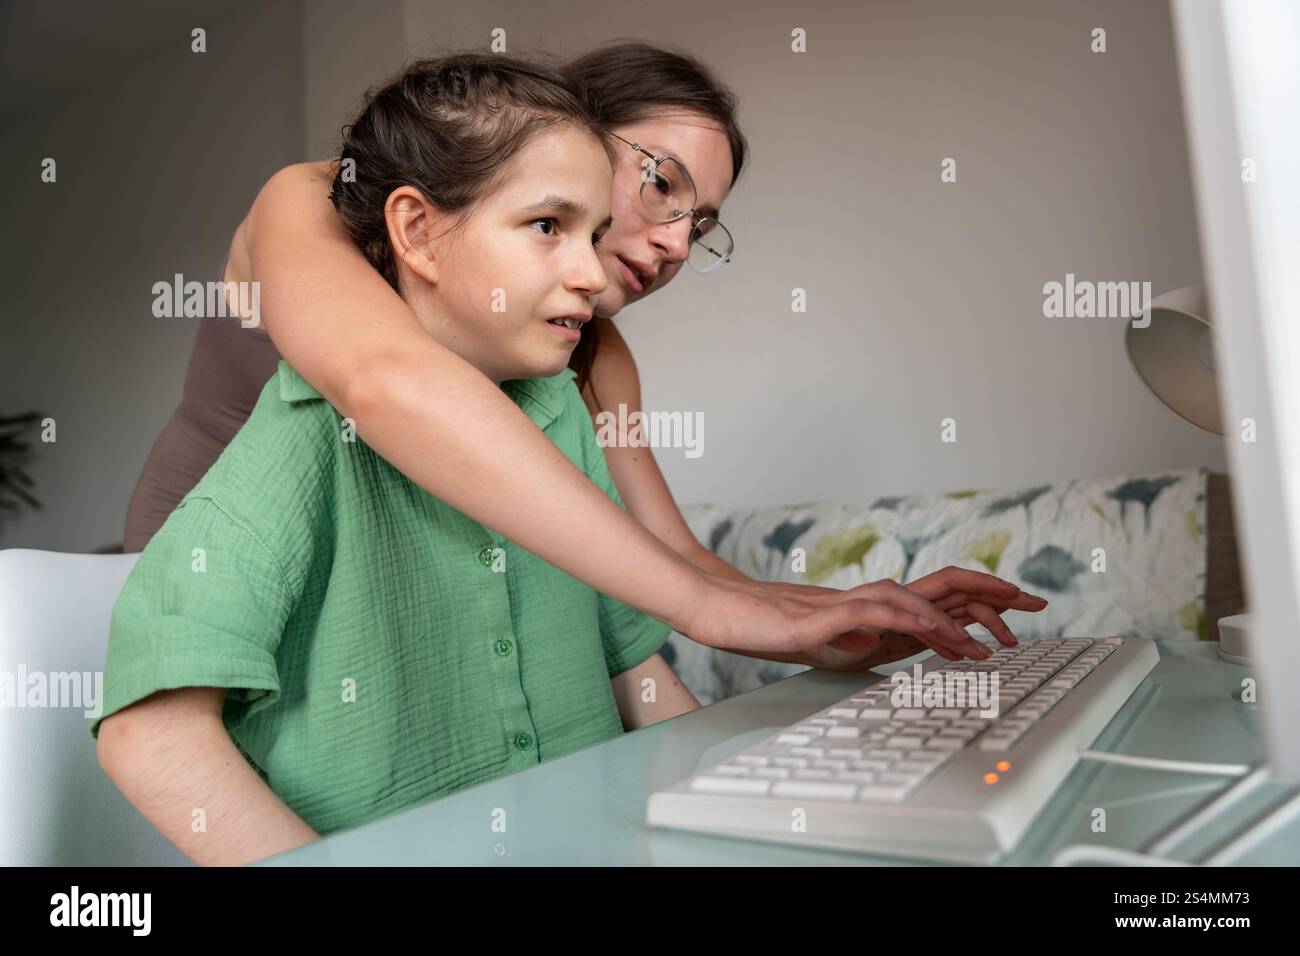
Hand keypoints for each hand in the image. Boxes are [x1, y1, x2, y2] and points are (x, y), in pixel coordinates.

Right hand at [715, 568, 1048, 671]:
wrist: (718, 611)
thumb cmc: (767, 627)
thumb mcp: (828, 644)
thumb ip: (861, 641)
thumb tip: (887, 646)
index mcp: (873, 608)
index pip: (939, 595)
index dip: (983, 597)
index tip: (1021, 609)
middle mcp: (867, 600)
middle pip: (940, 584)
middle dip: (992, 591)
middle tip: (1036, 601)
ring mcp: (843, 607)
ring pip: (910, 601)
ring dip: (951, 620)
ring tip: (984, 643)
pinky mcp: (817, 618)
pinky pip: (869, 615)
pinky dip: (901, 621)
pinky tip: (924, 631)